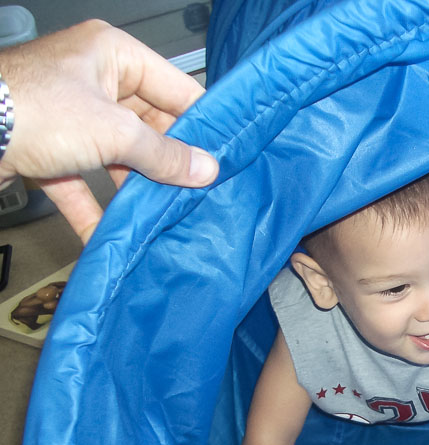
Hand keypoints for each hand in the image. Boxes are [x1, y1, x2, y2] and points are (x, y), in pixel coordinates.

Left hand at [0, 19, 218, 241]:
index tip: (225, 155)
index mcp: (113, 55)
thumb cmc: (33, 109)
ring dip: (136, 188)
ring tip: (164, 215)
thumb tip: (205, 169)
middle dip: (168, 163)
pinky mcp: (48, 149)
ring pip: (118, 156)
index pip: (174, 88)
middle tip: (197, 192)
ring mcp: (69, 116)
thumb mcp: (114, 132)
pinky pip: (82, 182)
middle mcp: (93, 80)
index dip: (201, 123)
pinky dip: (96, 208)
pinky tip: (112, 234)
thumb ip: (164, 154)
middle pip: (148, 126)